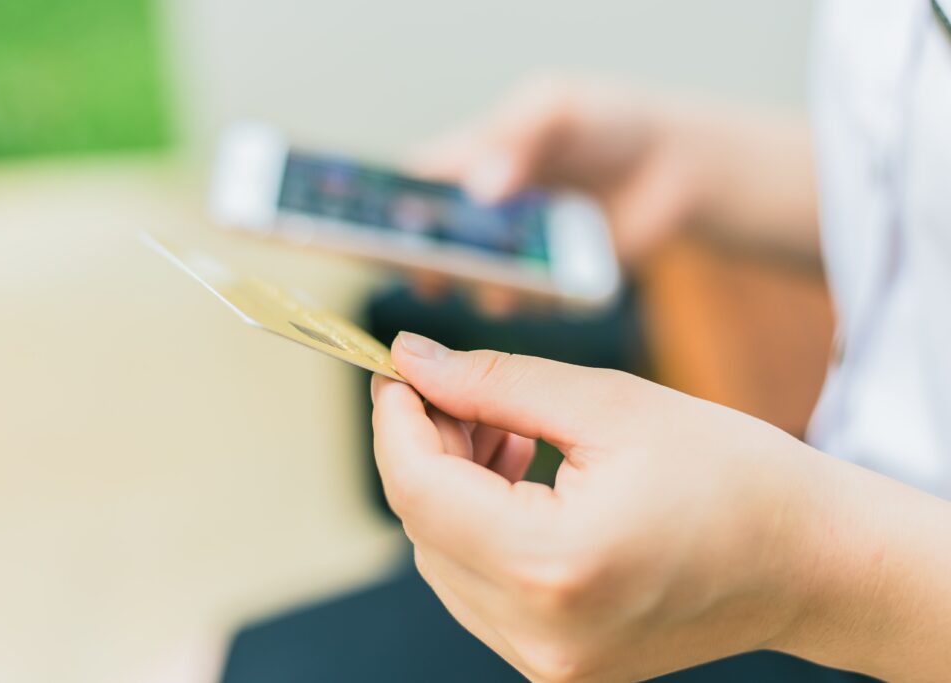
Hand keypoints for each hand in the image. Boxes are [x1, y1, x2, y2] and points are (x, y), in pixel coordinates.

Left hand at [371, 332, 832, 681]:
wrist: (808, 560)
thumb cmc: (732, 476)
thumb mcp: (607, 404)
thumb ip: (494, 381)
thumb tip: (412, 358)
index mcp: (555, 564)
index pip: (419, 490)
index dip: (394, 422)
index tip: (395, 373)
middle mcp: (540, 632)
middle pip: (424, 525)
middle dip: (425, 446)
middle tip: (456, 388)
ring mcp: (547, 660)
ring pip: (444, 557)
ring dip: (452, 485)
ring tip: (503, 427)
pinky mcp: (558, 662)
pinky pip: (481, 586)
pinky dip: (480, 525)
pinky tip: (518, 474)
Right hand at [406, 75, 703, 314]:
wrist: (669, 165)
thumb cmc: (602, 119)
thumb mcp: (555, 108)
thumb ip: (516, 136)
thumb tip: (481, 188)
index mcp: (461, 163)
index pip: (404, 192)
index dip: (380, 214)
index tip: (370, 232)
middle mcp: (474, 217)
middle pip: (425, 248)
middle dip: (422, 263)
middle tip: (431, 269)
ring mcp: (506, 256)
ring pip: (471, 286)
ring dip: (478, 289)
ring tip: (500, 283)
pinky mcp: (542, 289)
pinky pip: (522, 307)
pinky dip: (528, 303)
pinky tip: (549, 288)